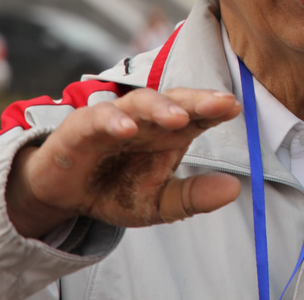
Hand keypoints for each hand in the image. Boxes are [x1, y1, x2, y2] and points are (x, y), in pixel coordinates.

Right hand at [6, 87, 241, 238]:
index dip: (216, 108)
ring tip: (178, 118)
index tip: (236, 107)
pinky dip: (112, 120)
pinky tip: (127, 129)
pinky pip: (99, 117)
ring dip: (160, 107)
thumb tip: (234, 190)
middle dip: (199, 99)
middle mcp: (147, 119)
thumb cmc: (118, 188)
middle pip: (176, 101)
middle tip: (222, 102)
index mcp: (170, 131)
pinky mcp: (82, 125)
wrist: (67, 194)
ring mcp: (116, 117)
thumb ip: (193, 196)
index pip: (198, 114)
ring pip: (141, 102)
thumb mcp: (159, 202)